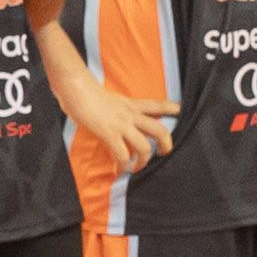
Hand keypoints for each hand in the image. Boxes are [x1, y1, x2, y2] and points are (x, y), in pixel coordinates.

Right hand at [53, 65, 173, 168]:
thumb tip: (109, 117)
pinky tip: (120, 170)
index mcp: (130, 104)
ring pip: (144, 146)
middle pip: (158, 129)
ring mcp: (121, 124)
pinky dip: (123, 166)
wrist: (76, 87)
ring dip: (143, 161)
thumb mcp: (108, 99)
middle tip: (162, 153)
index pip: (156, 104)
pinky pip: (122, 155)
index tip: (180, 111)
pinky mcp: (109, 133)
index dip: (170, 107)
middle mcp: (130, 114)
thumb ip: (115, 109)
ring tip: (137, 168)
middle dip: (165, 144)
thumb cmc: (85, 91)